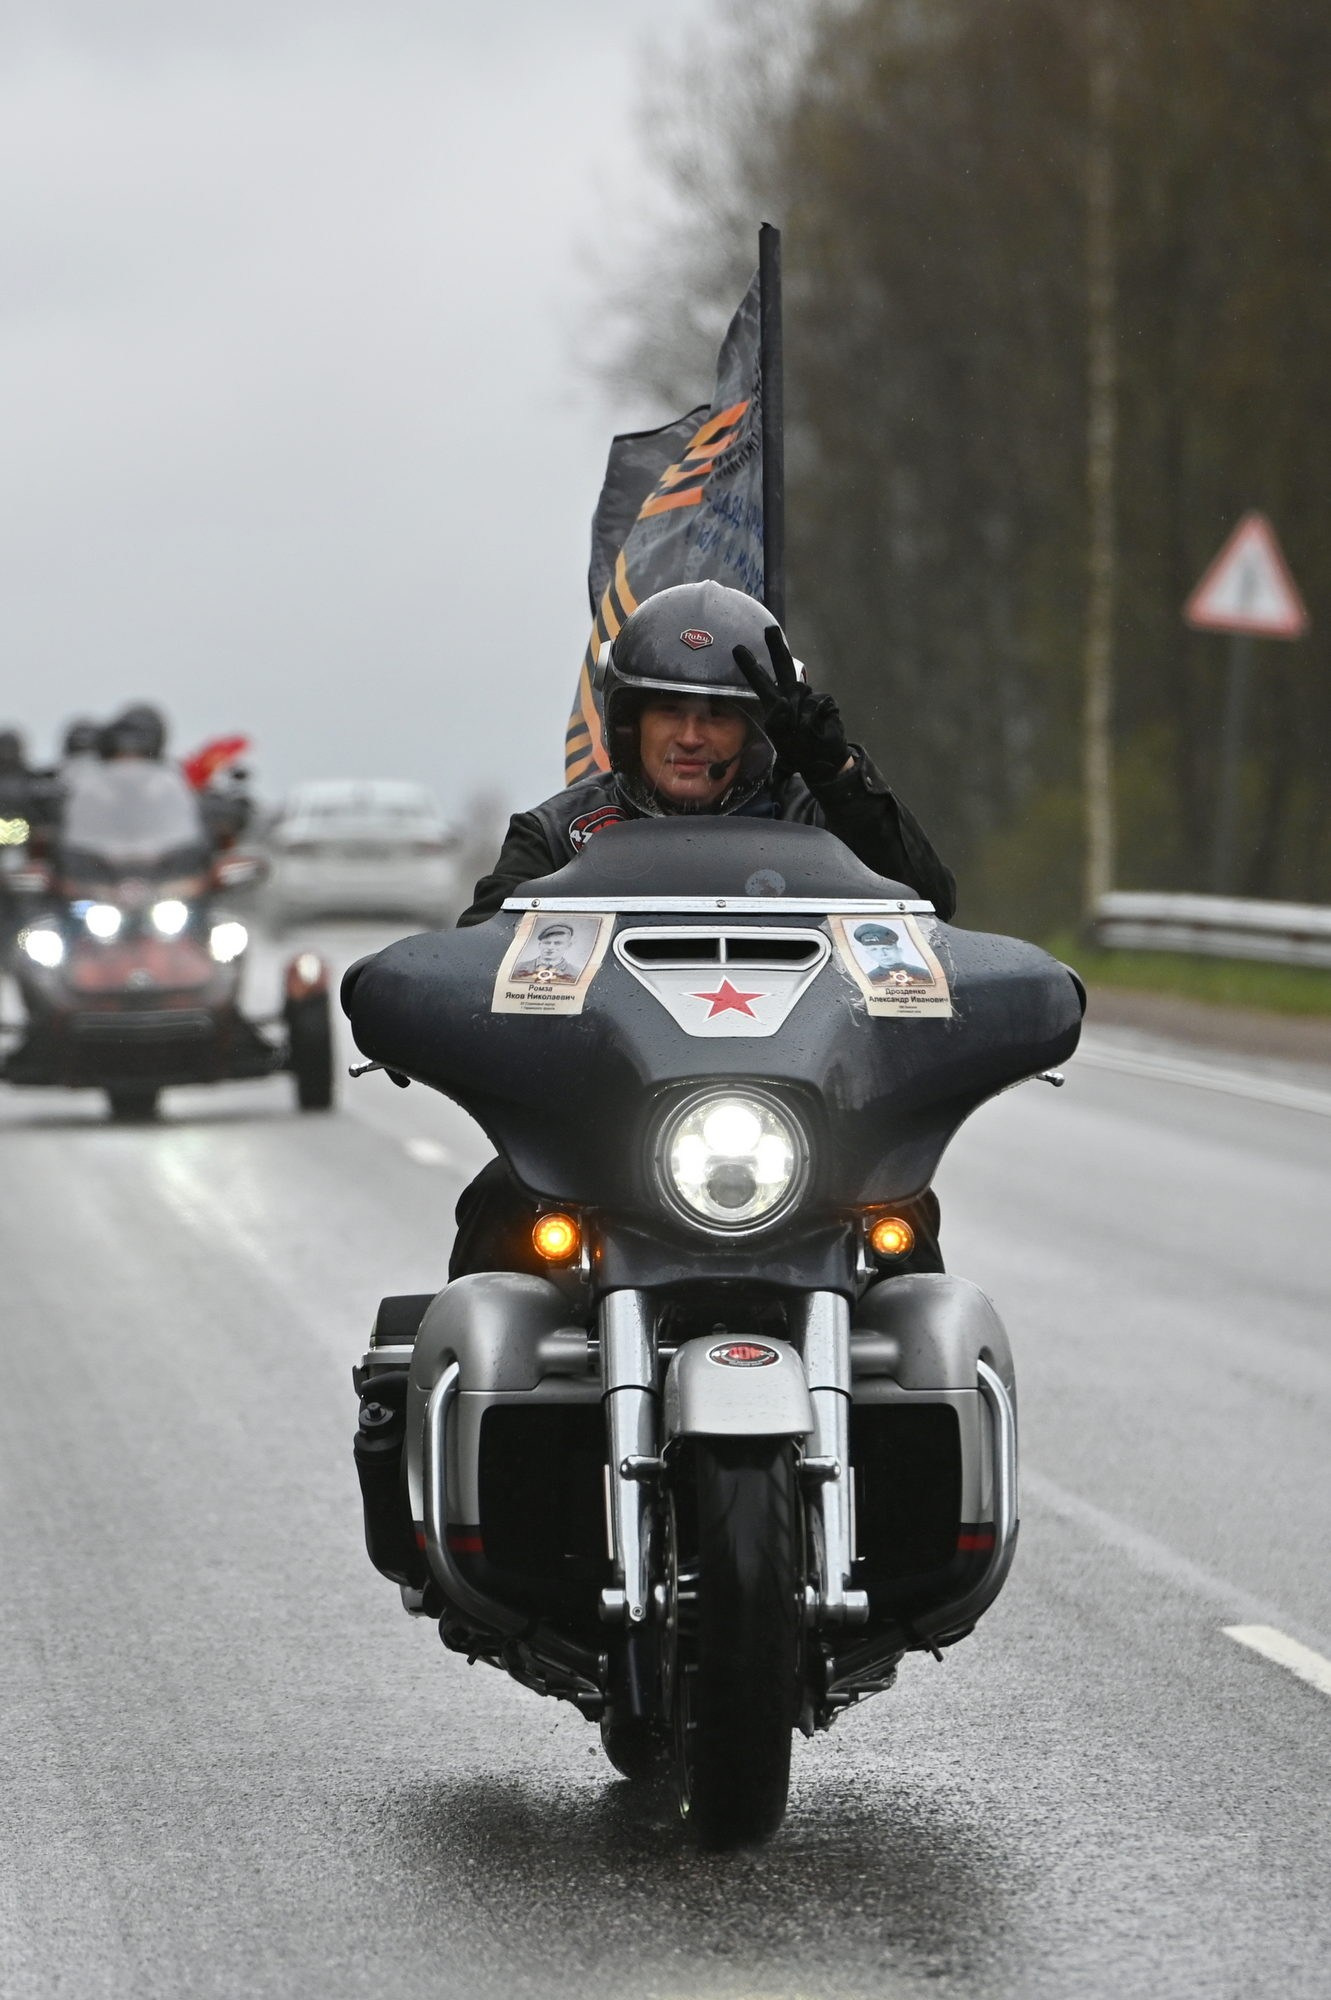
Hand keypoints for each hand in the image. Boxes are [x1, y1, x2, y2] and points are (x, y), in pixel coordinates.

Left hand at [733, 625, 851, 785]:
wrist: (822, 760)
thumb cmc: (798, 749)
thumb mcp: (779, 738)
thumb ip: (777, 720)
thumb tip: (783, 702)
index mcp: (775, 703)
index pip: (760, 681)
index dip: (750, 666)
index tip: (738, 649)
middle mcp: (791, 695)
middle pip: (784, 667)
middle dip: (777, 648)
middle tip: (770, 629)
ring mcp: (808, 698)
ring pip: (801, 692)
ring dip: (799, 713)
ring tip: (801, 731)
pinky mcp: (825, 702)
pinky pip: (817, 703)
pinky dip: (814, 717)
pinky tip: (816, 728)